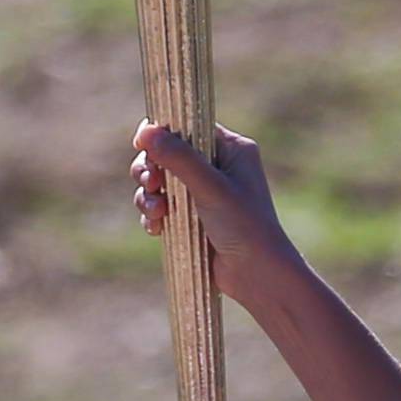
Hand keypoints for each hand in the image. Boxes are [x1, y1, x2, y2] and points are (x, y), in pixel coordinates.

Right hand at [129, 120, 297, 293]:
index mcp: (231, 149)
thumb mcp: (211, 187)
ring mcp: (203, 193)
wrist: (257, 275)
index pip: (188, 125)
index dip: (162, 133)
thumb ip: (179, 158)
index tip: (142, 143)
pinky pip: (161, 207)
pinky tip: (158, 229)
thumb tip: (146, 131)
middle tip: (151, 183)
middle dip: (151, 169)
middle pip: (166, 153)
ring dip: (149, 195)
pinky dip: (154, 216)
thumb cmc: (245, 226)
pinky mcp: (191, 218)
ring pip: (159, 182)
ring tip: (157, 212)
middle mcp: (217, 166)